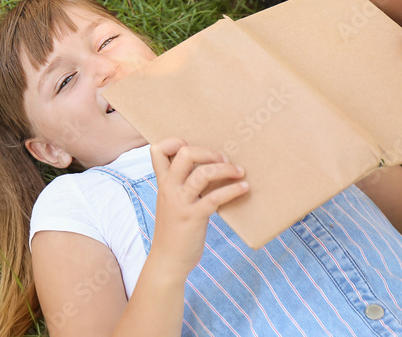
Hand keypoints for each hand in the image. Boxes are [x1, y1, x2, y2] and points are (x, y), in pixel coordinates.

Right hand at [148, 139, 247, 276]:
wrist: (167, 260)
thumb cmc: (173, 231)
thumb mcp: (170, 203)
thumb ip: (181, 187)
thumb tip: (205, 171)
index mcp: (163, 183)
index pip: (157, 150)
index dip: (174, 142)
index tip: (192, 148)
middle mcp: (169, 189)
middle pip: (185, 154)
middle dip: (207, 152)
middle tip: (222, 159)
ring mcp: (181, 202)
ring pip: (202, 173)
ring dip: (225, 169)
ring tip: (239, 172)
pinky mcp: (194, 217)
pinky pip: (215, 197)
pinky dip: (233, 190)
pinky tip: (244, 189)